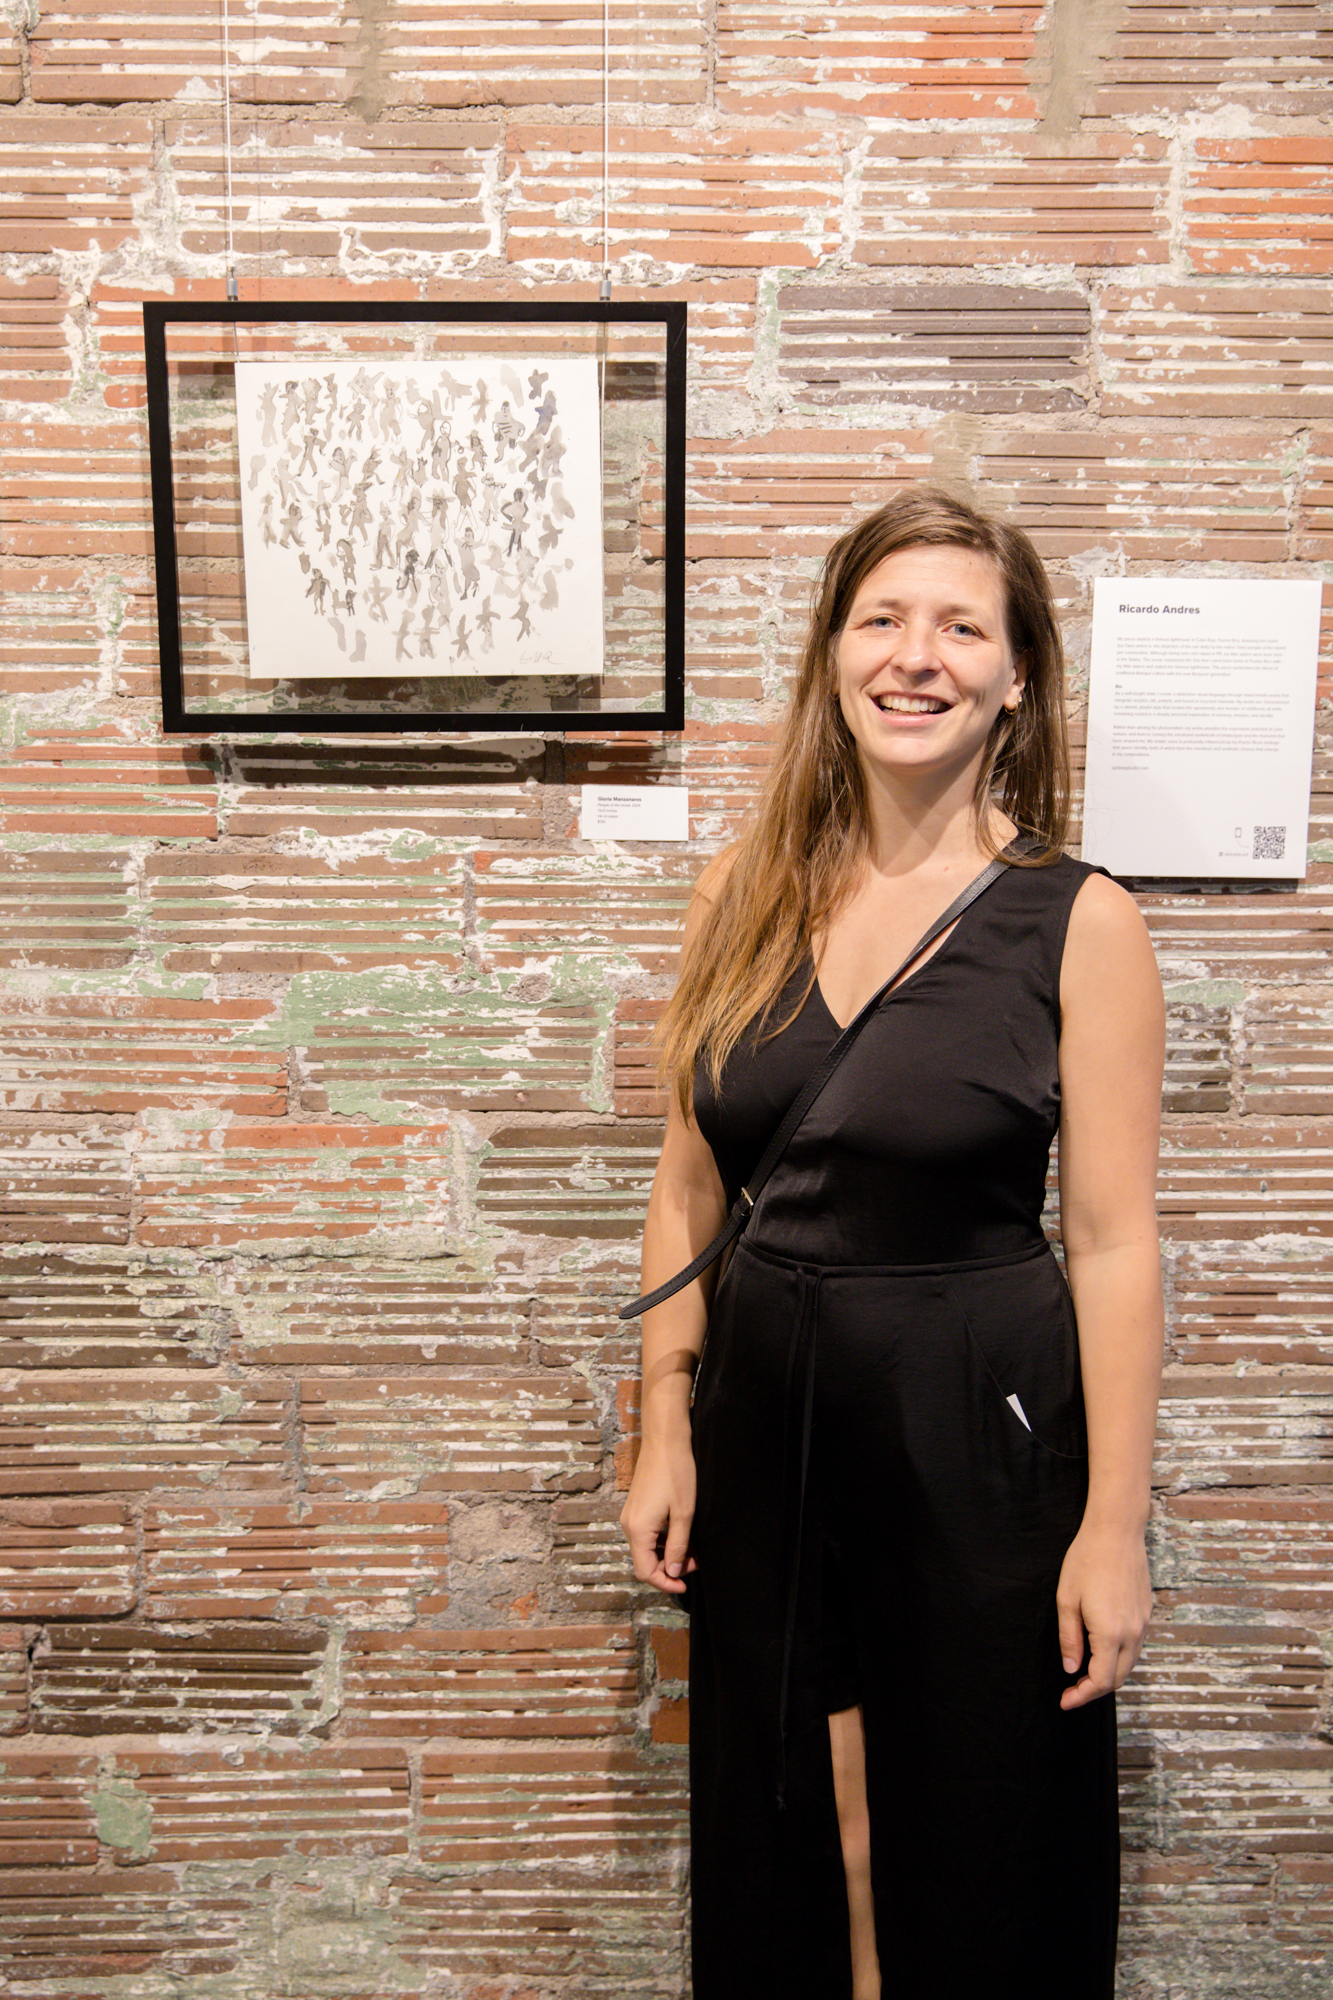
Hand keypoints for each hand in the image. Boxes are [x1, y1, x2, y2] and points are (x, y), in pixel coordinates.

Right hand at [620, 1435, 697, 1595]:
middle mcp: (629, 1525)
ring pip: (645, 1549)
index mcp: (638, 1529)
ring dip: (667, 1554)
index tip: (685, 1584)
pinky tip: (680, 1535)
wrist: (664, 1440)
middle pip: (644, 1562)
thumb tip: (672, 1571)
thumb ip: (677, 1545)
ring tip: (692, 1549)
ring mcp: (630, 1515)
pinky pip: (646, 1535)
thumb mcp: (683, 1513)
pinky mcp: (636, 1508)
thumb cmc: (676, 1473)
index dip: (665, 1583)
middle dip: (669, 1568)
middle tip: (695, 1562)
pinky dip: (662, 1542)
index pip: (645, 1571)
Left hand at [1055, 1519, 1151, 1710]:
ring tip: (1085, 1675)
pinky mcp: (1147, 1612)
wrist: (1117, 1531)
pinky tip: (1103, 1651)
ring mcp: (1143, 1623)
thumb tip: (1072, 1669)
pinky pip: (1135, 1646)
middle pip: (1118, 1678)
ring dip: (1109, 1675)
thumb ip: (1070, 1639)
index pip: (1100, 1681)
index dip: (1082, 1696)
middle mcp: (1132, 1633)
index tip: (1065, 1701)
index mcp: (1110, 1633)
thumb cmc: (1086, 1561)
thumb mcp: (1067, 1600)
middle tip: (1072, 1690)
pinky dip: (1120, 1658)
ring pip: (1130, 1664)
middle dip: (1095, 1690)